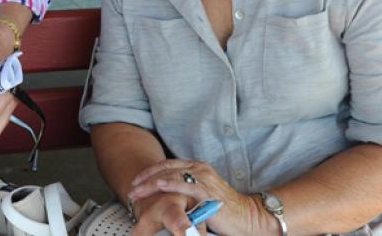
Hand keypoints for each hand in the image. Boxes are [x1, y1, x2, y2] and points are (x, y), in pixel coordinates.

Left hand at [130, 159, 268, 235]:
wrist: (248, 218)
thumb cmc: (225, 209)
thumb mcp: (201, 194)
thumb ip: (186, 189)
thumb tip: (164, 194)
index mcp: (198, 167)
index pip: (168, 164)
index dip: (150, 171)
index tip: (136, 181)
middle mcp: (200, 169)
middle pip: (166, 168)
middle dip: (146, 177)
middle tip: (132, 187)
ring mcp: (204, 179)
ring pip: (171, 175)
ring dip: (151, 183)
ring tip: (137, 191)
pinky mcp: (208, 192)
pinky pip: (185, 185)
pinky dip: (169, 184)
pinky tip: (158, 185)